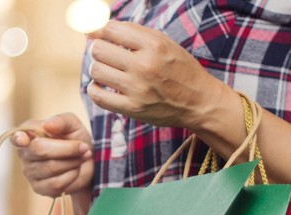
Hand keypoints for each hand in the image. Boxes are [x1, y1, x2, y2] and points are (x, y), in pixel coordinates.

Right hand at [12, 113, 93, 197]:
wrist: (86, 163)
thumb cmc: (75, 139)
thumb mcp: (73, 125)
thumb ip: (61, 121)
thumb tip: (47, 125)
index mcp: (29, 134)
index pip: (17, 136)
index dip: (18, 138)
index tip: (23, 140)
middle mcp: (25, 153)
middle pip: (40, 149)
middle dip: (68, 148)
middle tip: (84, 148)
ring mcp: (29, 172)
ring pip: (52, 167)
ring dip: (73, 162)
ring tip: (80, 158)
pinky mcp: (38, 188)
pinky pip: (56, 183)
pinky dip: (72, 176)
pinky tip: (74, 171)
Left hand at [85, 21, 229, 129]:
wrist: (199, 102)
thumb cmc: (178, 68)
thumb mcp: (162, 43)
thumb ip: (130, 33)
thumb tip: (91, 31)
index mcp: (154, 45)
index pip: (111, 29)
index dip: (105, 32)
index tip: (108, 38)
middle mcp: (145, 66)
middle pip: (99, 50)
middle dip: (99, 49)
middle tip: (107, 55)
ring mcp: (137, 89)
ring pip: (96, 70)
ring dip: (97, 68)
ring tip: (108, 70)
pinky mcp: (132, 108)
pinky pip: (97, 95)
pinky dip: (94, 88)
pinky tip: (103, 85)